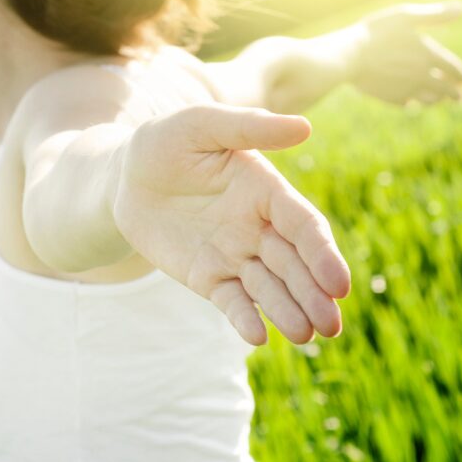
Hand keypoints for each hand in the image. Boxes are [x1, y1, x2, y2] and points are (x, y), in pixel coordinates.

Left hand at [111, 103, 349, 345]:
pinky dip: (245, 319)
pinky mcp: (209, 277)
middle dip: (314, 294)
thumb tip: (304, 126)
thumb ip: (248, 128)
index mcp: (266, 190)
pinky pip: (232, 301)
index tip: (338, 284)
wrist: (123, 177)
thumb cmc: (165, 142)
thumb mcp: (200, 125)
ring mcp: (234, 254)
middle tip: (330, 324)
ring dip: (289, 312)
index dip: (323, 254)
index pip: (303, 226)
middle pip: (294, 264)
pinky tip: (257, 336)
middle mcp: (258, 227)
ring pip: (269, 288)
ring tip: (304, 335)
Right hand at [348, 0, 461, 105]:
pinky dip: (411, 102)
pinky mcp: (390, 97)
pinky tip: (409, 100)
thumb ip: (435, 14)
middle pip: (449, 91)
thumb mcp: (405, 16)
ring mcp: (407, 89)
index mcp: (431, 56)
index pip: (457, 71)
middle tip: (459, 97)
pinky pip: (407, 103)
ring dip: (436, 99)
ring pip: (430, 100)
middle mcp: (423, 76)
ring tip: (436, 98)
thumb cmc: (376, 32)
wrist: (348, 56)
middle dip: (456, 94)